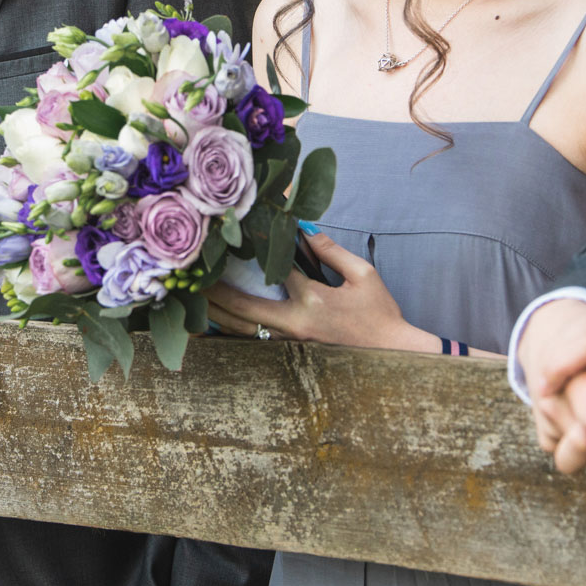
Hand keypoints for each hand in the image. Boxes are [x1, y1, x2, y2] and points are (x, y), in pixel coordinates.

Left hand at [204, 231, 439, 352]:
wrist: (395, 356)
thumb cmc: (382, 314)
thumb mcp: (364, 275)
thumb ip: (332, 251)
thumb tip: (305, 229)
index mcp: (314, 300)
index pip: (277, 269)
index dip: (256, 248)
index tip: (235, 232)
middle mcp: (297, 324)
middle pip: (245, 306)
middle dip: (215, 292)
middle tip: (190, 278)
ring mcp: (292, 343)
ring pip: (245, 329)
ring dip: (217, 314)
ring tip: (191, 301)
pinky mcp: (293, 354)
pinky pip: (255, 343)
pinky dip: (232, 333)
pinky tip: (213, 327)